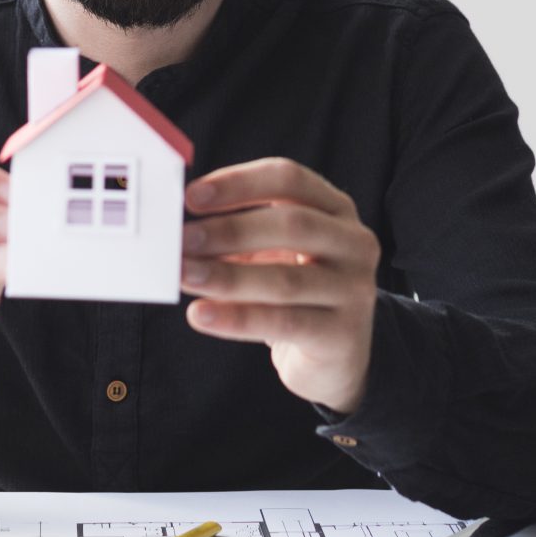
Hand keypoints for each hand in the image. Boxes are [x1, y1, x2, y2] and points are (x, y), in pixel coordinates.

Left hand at [180, 157, 380, 413]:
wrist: (336, 357)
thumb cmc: (296, 294)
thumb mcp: (273, 253)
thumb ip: (237, 236)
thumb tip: (181, 230)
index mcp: (335, 208)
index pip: (289, 179)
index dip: (239, 183)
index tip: (191, 196)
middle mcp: (354, 242)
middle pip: (291, 224)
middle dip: (229, 230)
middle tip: (181, 240)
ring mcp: (355, 289)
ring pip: (285, 279)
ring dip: (226, 276)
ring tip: (183, 275)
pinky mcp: (343, 334)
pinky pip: (283, 323)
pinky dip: (236, 318)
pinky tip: (200, 315)